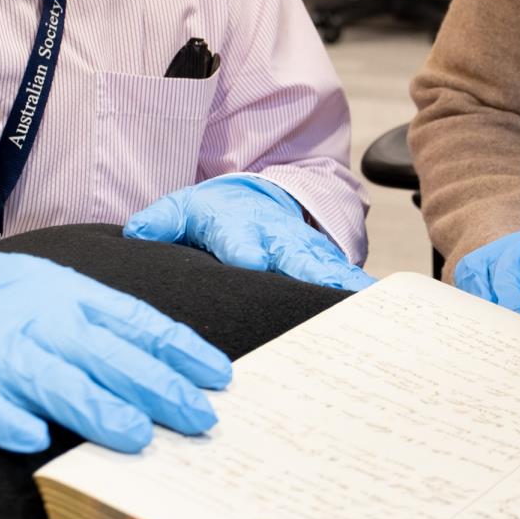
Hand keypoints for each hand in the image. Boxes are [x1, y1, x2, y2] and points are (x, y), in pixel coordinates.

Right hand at [0, 238, 232, 452]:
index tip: (221, 380)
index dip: (180, 351)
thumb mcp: (40, 290)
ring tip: (135, 436)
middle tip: (201, 420)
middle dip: (157, 387)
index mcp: (63, 294)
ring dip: (94, 406)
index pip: (136, 322)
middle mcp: (31, 316)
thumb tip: (158, 358)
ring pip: (47, 375)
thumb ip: (93, 320)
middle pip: (105, 353)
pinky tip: (28, 439)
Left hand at [125, 173, 372, 291]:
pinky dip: (361, 299)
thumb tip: (139, 232)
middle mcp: (278, 236)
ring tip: (367, 310)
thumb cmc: (216, 215)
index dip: (245, 250)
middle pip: (296, 254)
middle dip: (311, 270)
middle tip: (325, 291)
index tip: (251, 262)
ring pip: (328, 268)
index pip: (240, 238)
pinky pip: (344, 282)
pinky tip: (380, 319)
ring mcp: (306, 250)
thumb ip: (161, 220)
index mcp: (239, 224)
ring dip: (346, 287)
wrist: (255, 199)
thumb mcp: (183, 209)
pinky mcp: (325, 265)